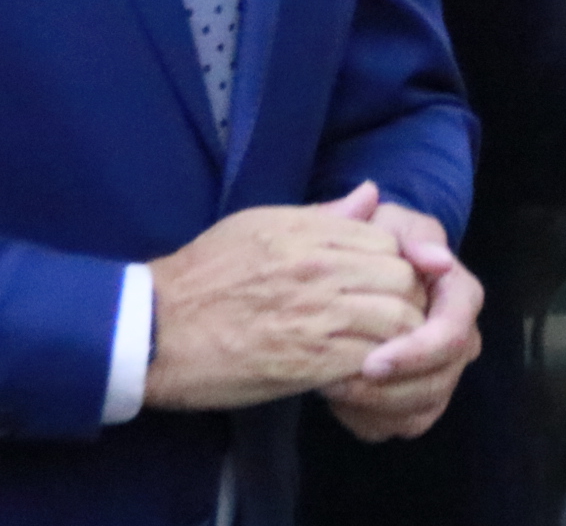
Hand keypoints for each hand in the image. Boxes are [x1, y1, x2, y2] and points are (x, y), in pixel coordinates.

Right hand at [144, 183, 429, 410]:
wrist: (156, 329)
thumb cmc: (202, 274)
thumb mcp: (259, 224)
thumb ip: (321, 214)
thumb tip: (370, 195)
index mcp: (311, 233)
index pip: (390, 242)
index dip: (399, 264)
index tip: (386, 285)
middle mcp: (323, 270)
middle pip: (404, 280)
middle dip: (408, 300)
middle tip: (393, 320)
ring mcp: (320, 316)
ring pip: (400, 321)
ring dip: (401, 338)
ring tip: (383, 348)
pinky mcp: (312, 362)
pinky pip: (374, 360)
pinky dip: (379, 367)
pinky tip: (361, 370)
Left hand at [323, 213, 485, 442]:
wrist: (354, 270)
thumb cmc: (374, 242)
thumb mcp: (388, 224)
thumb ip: (410, 233)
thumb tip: (440, 260)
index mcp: (460, 296)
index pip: (454, 334)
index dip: (416, 352)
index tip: (371, 361)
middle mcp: (460, 340)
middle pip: (440, 380)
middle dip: (389, 388)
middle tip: (335, 383)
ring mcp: (441, 373)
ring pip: (423, 410)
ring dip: (375, 406)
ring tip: (329, 388)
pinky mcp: (419, 400)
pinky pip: (402, 425)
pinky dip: (370, 419)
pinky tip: (338, 401)